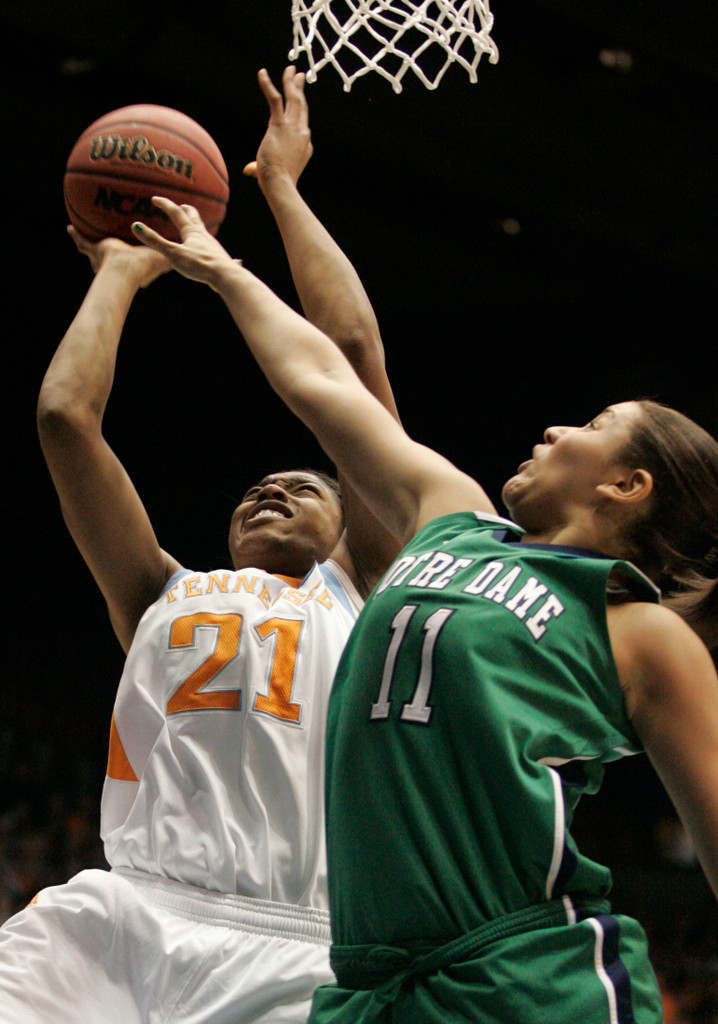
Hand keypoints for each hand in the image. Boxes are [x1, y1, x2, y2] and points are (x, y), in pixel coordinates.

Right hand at [68, 225, 170, 288]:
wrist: (123, 270)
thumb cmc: (142, 267)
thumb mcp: (160, 259)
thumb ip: (171, 256)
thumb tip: (185, 256)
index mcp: (130, 264)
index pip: (131, 258)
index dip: (135, 254)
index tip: (137, 251)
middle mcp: (115, 262)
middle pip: (112, 253)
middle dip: (112, 248)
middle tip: (113, 241)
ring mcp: (102, 258)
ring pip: (95, 249)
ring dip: (92, 242)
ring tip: (87, 231)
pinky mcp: (94, 251)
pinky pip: (82, 243)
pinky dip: (76, 236)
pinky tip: (70, 227)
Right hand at [131, 198, 235, 288]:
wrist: (226, 276)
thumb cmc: (200, 265)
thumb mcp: (173, 254)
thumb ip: (155, 241)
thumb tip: (135, 226)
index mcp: (191, 231)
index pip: (176, 212)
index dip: (164, 204)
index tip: (154, 199)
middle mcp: (203, 234)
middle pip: (194, 216)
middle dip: (185, 209)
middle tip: (180, 206)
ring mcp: (211, 245)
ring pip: (202, 230)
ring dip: (194, 225)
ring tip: (190, 227)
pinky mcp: (216, 256)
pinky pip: (207, 244)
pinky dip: (201, 241)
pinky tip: (202, 250)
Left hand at [243, 66, 312, 188]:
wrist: (280, 185)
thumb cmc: (277, 183)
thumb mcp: (270, 173)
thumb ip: (258, 168)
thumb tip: (248, 170)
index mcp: (305, 146)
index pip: (303, 127)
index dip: (299, 116)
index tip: (295, 104)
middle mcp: (303, 134)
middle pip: (302, 106)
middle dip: (300, 89)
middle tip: (299, 76)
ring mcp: (293, 128)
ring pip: (294, 99)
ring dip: (291, 82)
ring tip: (290, 69)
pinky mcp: (279, 125)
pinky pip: (275, 99)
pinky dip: (268, 85)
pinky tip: (262, 73)